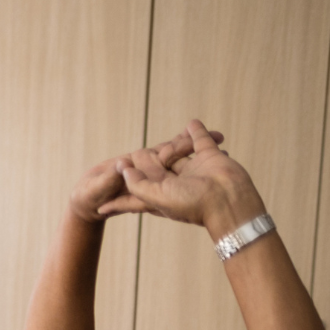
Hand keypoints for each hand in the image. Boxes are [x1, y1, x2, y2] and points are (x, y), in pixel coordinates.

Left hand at [97, 120, 261, 235]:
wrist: (229, 200)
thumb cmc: (192, 204)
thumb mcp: (156, 198)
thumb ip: (137, 185)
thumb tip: (123, 168)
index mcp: (160, 195)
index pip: (133, 193)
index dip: (117, 198)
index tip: (99, 206)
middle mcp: (175, 182)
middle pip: (155, 166)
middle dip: (147, 161)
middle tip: (138, 154)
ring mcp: (193, 168)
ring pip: (176, 152)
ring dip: (172, 146)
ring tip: (167, 145)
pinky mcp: (210, 155)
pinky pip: (201, 139)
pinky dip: (196, 131)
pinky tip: (191, 123)